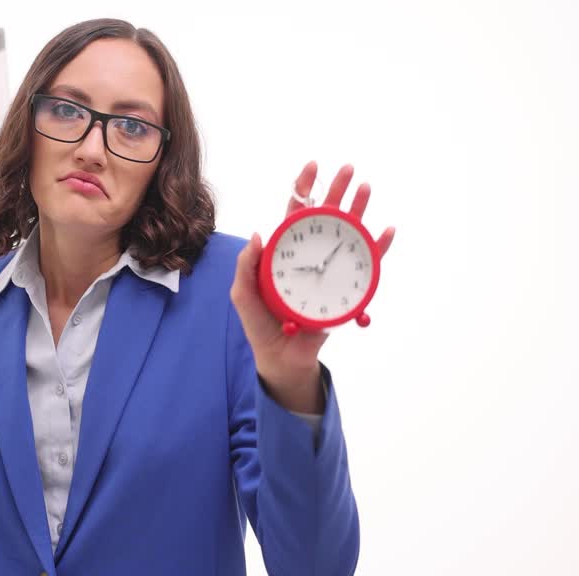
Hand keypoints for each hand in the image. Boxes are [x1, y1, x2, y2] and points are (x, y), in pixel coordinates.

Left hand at [230, 161, 397, 412]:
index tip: (312, 166)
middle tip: (347, 169)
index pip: (294, 214)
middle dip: (336, 191)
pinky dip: (378, 247)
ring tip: (366, 188)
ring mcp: (330, 270)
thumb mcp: (243, 295)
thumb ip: (246, 266)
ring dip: (358, 210)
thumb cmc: (260, 323)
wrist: (281, 355)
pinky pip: (367, 265)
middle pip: (326, 216)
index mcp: (285, 251)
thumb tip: (258, 234)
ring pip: (348, 233)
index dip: (303, 189)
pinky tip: (385, 230)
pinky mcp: (346, 288)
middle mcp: (310, 255)